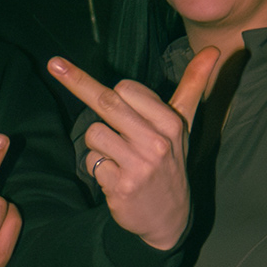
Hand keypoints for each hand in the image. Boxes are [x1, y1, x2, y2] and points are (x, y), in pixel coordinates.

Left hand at [47, 47, 220, 250]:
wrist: (169, 218)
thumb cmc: (171, 162)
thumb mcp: (185, 124)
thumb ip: (194, 85)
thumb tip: (212, 48)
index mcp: (171, 123)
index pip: (126, 88)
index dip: (116, 92)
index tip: (115, 96)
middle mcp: (156, 143)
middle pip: (106, 102)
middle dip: (75, 80)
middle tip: (54, 63)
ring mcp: (139, 166)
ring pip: (93, 133)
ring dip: (96, 144)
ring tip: (116, 157)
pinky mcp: (120, 187)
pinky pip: (91, 162)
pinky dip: (97, 168)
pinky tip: (114, 178)